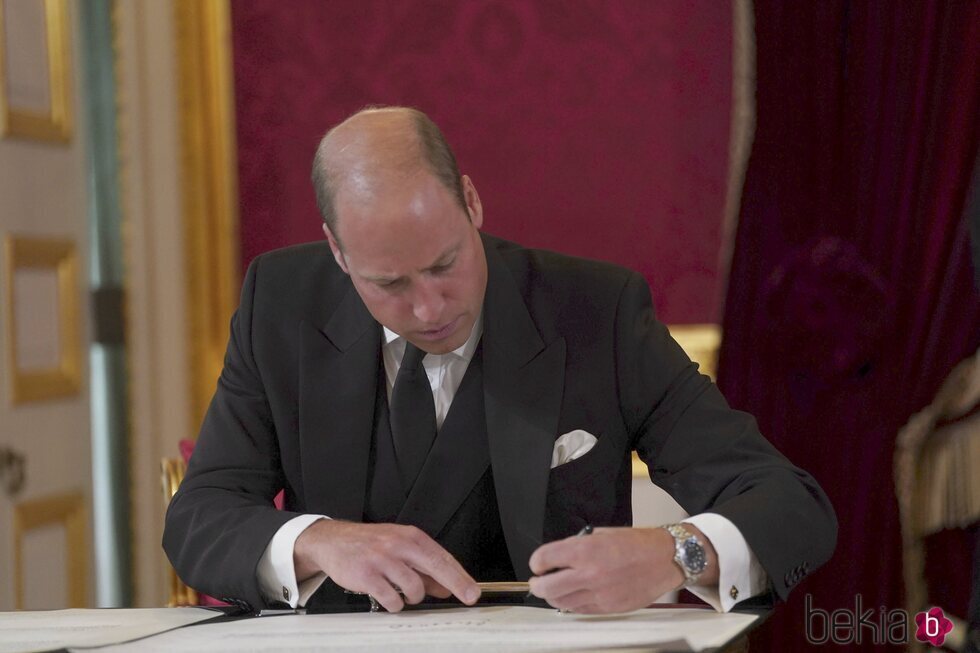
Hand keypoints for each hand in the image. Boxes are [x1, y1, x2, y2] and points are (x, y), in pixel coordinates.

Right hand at [294, 520, 480, 611]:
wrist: (333, 540)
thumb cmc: (369, 544)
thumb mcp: (399, 550)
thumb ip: (423, 569)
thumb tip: (446, 587)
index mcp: (410, 536)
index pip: (442, 557)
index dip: (460, 576)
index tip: (472, 590)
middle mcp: (398, 545)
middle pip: (435, 566)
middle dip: (455, 584)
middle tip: (468, 597)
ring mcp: (382, 559)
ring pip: (413, 587)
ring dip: (412, 597)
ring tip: (403, 593)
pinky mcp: (367, 575)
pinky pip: (391, 598)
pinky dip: (394, 603)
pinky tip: (389, 598)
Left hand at [528, 526, 717, 613]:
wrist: (664, 559)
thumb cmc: (635, 543)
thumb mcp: (601, 534)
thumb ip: (577, 545)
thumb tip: (558, 556)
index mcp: (585, 551)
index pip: (545, 558)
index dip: (537, 561)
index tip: (538, 563)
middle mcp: (589, 574)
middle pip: (547, 587)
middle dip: (537, 584)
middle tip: (537, 581)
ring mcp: (599, 594)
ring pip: (561, 602)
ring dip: (552, 596)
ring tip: (553, 589)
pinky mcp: (608, 608)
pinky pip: (580, 609)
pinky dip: (571, 604)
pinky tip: (573, 595)